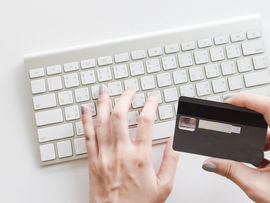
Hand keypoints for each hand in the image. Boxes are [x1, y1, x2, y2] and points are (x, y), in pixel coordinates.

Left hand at [81, 85, 178, 202]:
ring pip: (101, 122)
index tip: (153, 98)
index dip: (151, 104)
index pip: (147, 121)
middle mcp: (121, 153)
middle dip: (125, 97)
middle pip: (120, 115)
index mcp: (140, 157)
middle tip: (131, 90)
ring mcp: (104, 156)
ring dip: (103, 103)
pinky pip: (87, 136)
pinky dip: (86, 120)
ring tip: (105, 90)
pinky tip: (85, 110)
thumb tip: (176, 141)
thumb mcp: (164, 187)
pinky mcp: (92, 162)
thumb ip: (171, 161)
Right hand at [201, 94, 269, 202]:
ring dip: (249, 134)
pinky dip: (255, 146)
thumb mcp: (258, 187)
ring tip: (235, 138)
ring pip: (265, 130)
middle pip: (266, 115)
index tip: (231, 101)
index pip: (269, 108)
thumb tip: (212, 161)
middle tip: (228, 113)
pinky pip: (268, 142)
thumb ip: (231, 171)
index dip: (248, 99)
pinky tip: (247, 156)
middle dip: (245, 114)